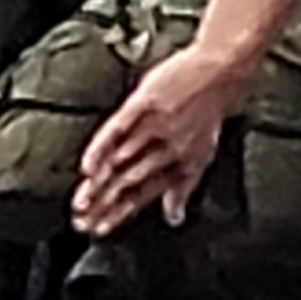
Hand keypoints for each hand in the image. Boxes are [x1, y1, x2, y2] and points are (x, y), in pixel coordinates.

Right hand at [74, 43, 251, 235]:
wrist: (220, 69)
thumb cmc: (209, 110)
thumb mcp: (203, 152)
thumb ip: (184, 186)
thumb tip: (174, 218)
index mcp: (182, 162)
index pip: (144, 194)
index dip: (121, 214)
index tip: (100, 229)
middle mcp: (169, 147)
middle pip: (129, 182)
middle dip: (103, 205)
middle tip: (80, 222)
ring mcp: (156, 124)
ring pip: (121, 160)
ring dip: (98, 184)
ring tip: (79, 202)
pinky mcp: (145, 102)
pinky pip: (118, 128)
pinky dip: (100, 148)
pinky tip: (86, 166)